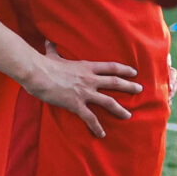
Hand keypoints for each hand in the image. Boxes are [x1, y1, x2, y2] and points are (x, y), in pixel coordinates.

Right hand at [19, 43, 138, 138]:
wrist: (36, 73)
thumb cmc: (43, 64)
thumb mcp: (51, 55)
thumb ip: (53, 49)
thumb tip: (47, 41)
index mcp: (86, 67)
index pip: (110, 67)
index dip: (123, 70)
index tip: (134, 73)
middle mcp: (89, 79)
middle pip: (115, 83)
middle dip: (129, 86)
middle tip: (140, 90)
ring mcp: (84, 92)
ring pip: (108, 102)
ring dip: (120, 109)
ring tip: (128, 115)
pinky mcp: (76, 104)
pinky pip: (90, 118)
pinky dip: (97, 126)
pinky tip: (102, 134)